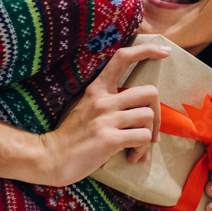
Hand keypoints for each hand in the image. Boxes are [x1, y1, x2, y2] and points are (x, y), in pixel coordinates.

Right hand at [38, 44, 167, 186]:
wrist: (47, 159)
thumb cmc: (72, 137)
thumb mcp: (87, 109)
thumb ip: (111, 104)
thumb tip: (142, 112)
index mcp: (97, 90)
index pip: (122, 58)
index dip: (146, 50)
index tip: (164, 51)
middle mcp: (102, 100)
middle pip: (150, 92)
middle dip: (158, 113)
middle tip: (150, 130)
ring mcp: (105, 119)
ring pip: (148, 116)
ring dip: (149, 136)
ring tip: (137, 149)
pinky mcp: (109, 139)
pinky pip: (142, 138)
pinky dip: (142, 150)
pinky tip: (131, 157)